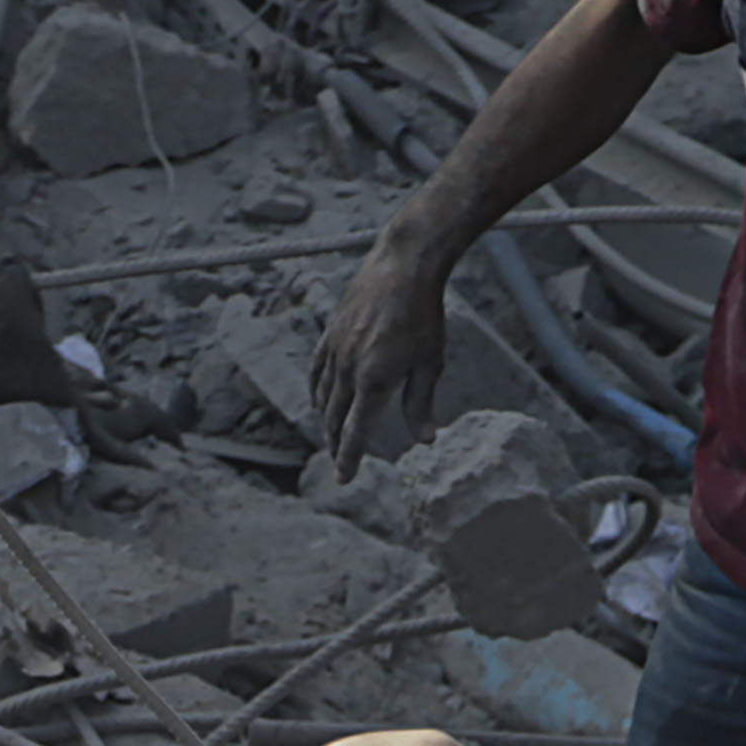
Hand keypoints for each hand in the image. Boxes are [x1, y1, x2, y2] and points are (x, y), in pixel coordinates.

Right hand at [309, 243, 452, 468]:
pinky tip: (318, 401)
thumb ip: (420, 403)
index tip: (343, 478)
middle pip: (335, 418)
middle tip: (337, 465)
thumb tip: (424, 440)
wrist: (402, 266)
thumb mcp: (430, 362)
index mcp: (374, 380)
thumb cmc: (424, 315)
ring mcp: (335, 350)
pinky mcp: (330, 334)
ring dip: (326, 421)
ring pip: (323, 396)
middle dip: (335, 444)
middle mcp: (349, 369)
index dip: (349, 457)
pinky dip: (316, 390)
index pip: (356, 430)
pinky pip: (316, 370)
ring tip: (331, 436)